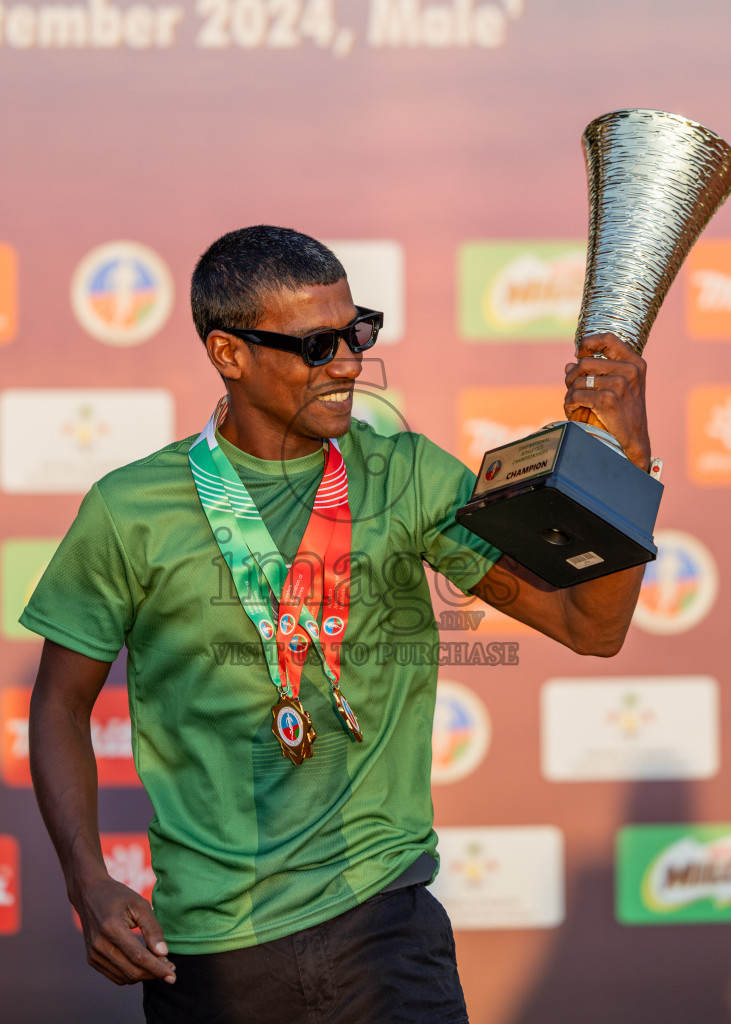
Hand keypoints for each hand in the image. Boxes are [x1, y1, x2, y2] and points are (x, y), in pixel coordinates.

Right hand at [72, 875, 175, 985]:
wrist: (89, 893)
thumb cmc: (118, 896)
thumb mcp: (140, 905)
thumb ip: (152, 929)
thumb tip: (164, 953)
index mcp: (112, 928)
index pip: (138, 957)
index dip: (157, 968)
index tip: (172, 976)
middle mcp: (100, 945)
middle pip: (132, 971)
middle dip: (153, 973)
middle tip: (170, 968)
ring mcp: (93, 954)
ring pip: (124, 977)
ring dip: (143, 976)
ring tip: (159, 965)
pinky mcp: (92, 959)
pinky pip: (115, 976)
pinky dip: (131, 975)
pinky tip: (143, 965)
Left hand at [564, 333, 650, 470]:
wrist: (634, 442)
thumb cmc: (622, 415)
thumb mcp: (616, 388)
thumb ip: (595, 373)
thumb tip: (569, 364)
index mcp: (634, 363)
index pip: (607, 339)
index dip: (587, 343)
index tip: (579, 355)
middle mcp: (629, 370)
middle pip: (585, 362)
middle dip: (571, 377)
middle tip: (572, 390)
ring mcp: (620, 384)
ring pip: (578, 380)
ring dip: (570, 394)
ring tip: (575, 405)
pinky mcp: (608, 399)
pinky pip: (575, 395)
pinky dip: (570, 405)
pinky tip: (575, 413)